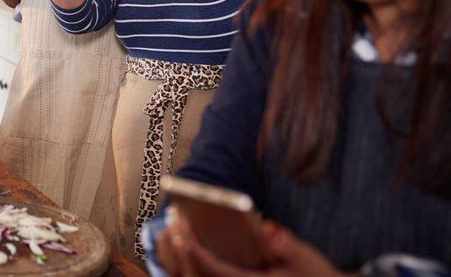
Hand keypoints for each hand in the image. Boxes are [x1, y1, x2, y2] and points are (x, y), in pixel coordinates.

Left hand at [156, 210, 339, 276]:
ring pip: (195, 276)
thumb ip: (286, 246)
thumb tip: (267, 231)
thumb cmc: (314, 275)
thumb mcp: (306, 259)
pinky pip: (203, 275)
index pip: (214, 269)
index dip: (194, 249)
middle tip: (174, 216)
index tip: (181, 226)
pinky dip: (188, 258)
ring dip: (181, 252)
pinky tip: (182, 236)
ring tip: (174, 223)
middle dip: (182, 246)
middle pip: (197, 274)